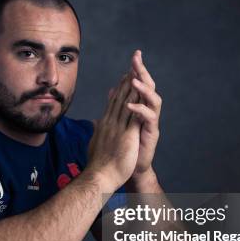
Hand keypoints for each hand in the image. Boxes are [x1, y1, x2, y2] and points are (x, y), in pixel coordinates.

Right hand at [86, 72, 139, 191]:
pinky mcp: (127, 135)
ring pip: (127, 101)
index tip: (126, 75)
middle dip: (128, 79)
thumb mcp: (96, 142)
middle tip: (133, 64)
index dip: (121, 87)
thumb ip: (97, 130)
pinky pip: (134, 114)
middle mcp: (110, 122)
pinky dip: (138, 101)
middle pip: (120, 96)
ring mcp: (118, 127)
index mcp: (104, 124)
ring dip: (134, 85)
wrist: (99, 176)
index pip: (113, 102)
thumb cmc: (97, 164)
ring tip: (139, 70)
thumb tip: (96, 123)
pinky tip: (143, 91)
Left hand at [126, 50, 161, 182]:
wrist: (130, 167)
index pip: (139, 85)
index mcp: (139, 108)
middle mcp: (147, 112)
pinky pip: (149, 119)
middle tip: (137, 59)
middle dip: (143, 72)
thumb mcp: (119, 122)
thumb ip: (116, 106)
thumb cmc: (126, 145)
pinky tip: (131, 106)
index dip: (137, 71)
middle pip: (148, 87)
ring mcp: (151, 122)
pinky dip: (140, 111)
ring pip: (153, 100)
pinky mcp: (151, 133)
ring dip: (143, 89)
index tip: (134, 57)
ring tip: (134, 81)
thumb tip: (111, 92)